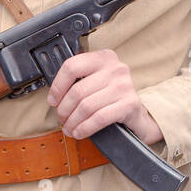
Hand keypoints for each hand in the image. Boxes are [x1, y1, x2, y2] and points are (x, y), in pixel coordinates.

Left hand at [46, 49, 163, 145]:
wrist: (136, 115)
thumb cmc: (111, 98)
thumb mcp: (96, 81)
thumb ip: (79, 81)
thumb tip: (54, 97)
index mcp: (104, 57)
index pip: (71, 66)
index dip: (58, 86)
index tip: (53, 100)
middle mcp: (116, 68)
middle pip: (77, 90)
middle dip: (64, 109)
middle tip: (61, 119)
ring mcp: (124, 85)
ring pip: (86, 106)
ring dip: (73, 122)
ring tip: (69, 128)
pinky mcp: (130, 104)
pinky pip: (99, 118)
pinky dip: (85, 128)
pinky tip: (79, 132)